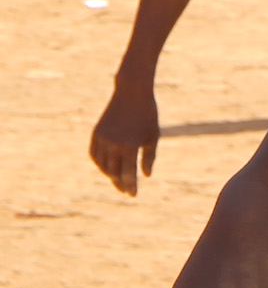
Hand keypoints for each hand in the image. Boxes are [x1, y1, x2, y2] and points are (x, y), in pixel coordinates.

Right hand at [91, 77, 158, 194]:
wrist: (132, 93)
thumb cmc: (147, 116)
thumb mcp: (153, 137)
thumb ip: (149, 158)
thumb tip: (146, 176)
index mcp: (129, 146)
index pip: (128, 173)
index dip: (131, 186)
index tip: (133, 195)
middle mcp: (112, 144)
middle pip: (114, 172)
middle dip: (120, 183)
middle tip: (126, 191)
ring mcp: (102, 138)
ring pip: (102, 164)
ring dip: (109, 174)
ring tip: (118, 180)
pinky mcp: (96, 132)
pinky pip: (94, 154)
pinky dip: (100, 163)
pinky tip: (107, 168)